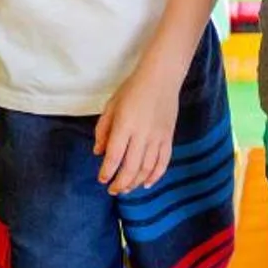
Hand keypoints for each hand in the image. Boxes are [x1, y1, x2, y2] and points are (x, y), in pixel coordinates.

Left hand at [93, 64, 179, 194]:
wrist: (162, 77)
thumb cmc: (132, 89)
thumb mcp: (111, 106)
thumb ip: (103, 130)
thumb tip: (98, 152)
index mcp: (125, 124)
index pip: (115, 156)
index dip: (107, 171)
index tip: (102, 179)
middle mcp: (142, 133)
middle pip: (131, 167)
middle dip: (120, 183)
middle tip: (113, 191)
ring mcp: (158, 137)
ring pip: (147, 168)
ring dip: (135, 182)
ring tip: (126, 189)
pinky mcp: (168, 137)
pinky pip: (163, 162)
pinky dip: (155, 175)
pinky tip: (146, 183)